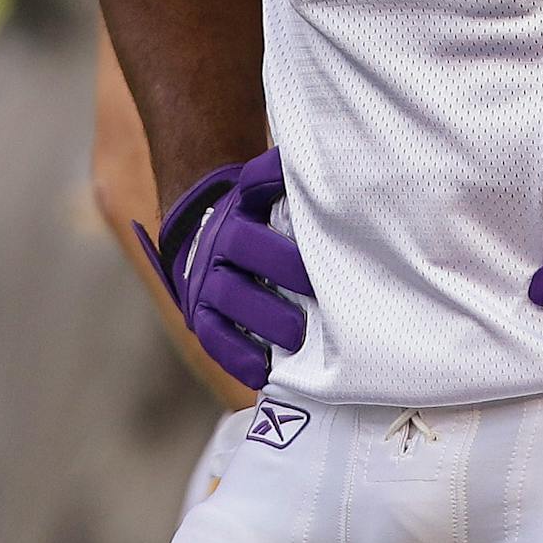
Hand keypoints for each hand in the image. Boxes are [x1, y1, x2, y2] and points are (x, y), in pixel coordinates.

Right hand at [136, 147, 312, 390]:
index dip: (272, 179)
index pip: (256, 183)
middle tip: (318, 288)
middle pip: (247, 246)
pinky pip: (214, 336)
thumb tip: (343, 169)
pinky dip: (237, 356)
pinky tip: (262, 373)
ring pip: (231, 295)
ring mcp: (207, 278)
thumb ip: (298, 187)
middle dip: (283, 266)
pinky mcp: (199, 315)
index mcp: (243, 204)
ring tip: (297, 337)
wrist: (200, 233)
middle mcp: (222, 238)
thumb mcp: (272, 194)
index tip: (308, 195)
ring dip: (264, 317)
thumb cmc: (260, 220)